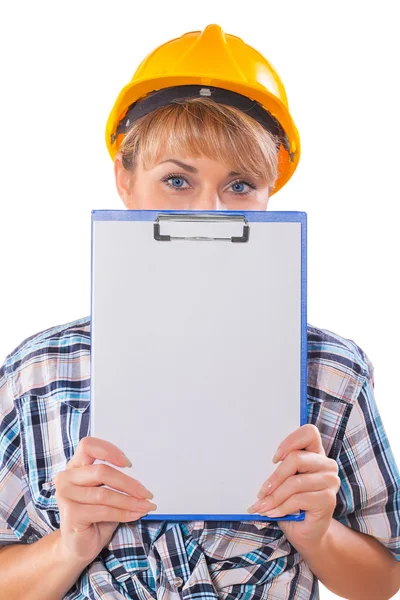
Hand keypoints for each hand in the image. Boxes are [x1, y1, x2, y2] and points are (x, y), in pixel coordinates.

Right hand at [54, 436, 156, 564]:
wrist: (79, 545)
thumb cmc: (95, 515)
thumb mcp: (105, 492)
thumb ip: (114, 480)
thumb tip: (142, 477)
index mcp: (75, 466)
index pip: (88, 445)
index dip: (109, 450)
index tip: (128, 463)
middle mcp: (66, 477)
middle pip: (101, 471)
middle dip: (129, 483)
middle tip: (147, 493)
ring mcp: (65, 496)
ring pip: (105, 494)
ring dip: (130, 501)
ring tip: (146, 506)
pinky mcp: (71, 514)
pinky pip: (104, 511)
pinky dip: (123, 513)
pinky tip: (135, 515)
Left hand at [247, 424, 340, 548]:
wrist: (307, 532)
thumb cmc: (292, 504)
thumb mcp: (283, 483)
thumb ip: (278, 470)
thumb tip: (253, 467)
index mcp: (316, 454)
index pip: (309, 432)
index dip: (290, 441)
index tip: (274, 459)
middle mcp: (327, 465)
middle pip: (296, 458)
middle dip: (274, 477)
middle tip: (261, 492)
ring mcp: (330, 482)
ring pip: (294, 482)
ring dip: (274, 497)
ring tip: (262, 506)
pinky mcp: (328, 499)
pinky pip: (298, 499)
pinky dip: (281, 507)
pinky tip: (273, 513)